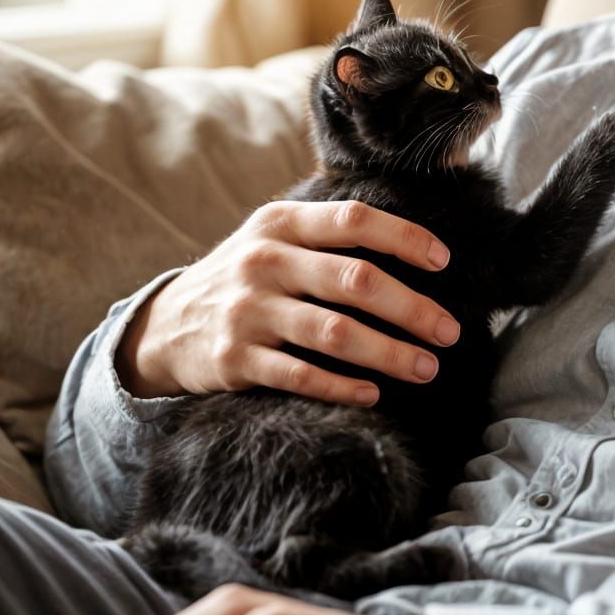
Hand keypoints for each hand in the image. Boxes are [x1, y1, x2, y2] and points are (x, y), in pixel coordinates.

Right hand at [115, 200, 460, 406]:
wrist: (164, 325)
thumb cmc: (247, 277)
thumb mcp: (274, 238)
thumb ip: (329, 236)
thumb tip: (418, 246)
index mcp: (281, 223)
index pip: (354, 220)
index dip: (404, 238)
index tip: (444, 262)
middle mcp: (264, 261)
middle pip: (354, 281)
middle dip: (411, 308)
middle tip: (450, 332)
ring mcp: (247, 311)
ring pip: (335, 333)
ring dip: (389, 353)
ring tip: (426, 367)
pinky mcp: (234, 359)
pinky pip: (300, 375)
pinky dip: (342, 387)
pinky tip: (374, 394)